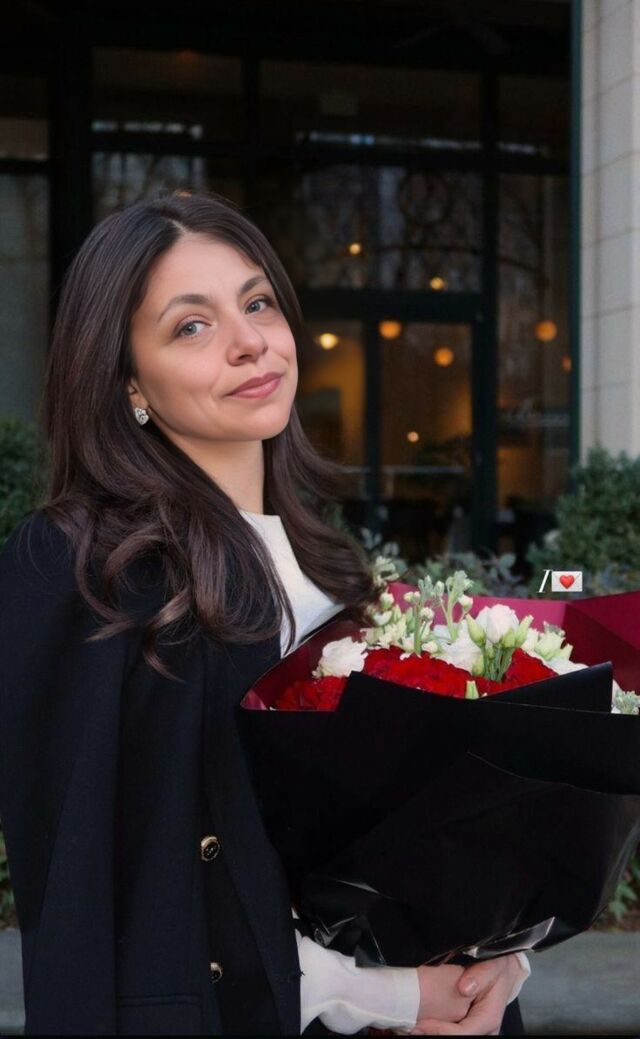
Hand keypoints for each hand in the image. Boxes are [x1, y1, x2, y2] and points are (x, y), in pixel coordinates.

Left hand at [407, 954, 523, 1034]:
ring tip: (413, 1027)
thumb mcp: (493, 966)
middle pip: (457, 1038)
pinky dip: (438, 1029)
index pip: (463, 1033)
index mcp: (489, 1017)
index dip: (441, 1031)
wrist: (505, 971)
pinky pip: (454, 1031)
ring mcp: (478, 1030)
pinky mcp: (471, 1027)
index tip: (421, 1025)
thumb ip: (480, 975)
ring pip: (455, 1036)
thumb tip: (464, 988)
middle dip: (433, 1034)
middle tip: (411, 1028)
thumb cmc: (498, 968)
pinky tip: (423, 1023)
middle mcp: (485, 1030)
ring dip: (434, 1033)